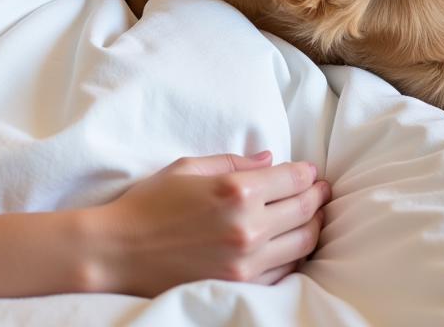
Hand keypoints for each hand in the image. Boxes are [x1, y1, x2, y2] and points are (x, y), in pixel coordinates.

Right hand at [84, 152, 330, 295]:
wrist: (121, 251)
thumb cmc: (150, 203)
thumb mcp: (188, 167)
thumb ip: (233, 162)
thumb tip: (268, 159)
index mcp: (235, 190)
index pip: (290, 179)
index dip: (306, 173)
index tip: (310, 171)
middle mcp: (248, 226)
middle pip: (303, 210)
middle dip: (317, 196)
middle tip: (322, 189)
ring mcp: (247, 260)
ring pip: (302, 243)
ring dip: (314, 225)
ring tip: (314, 214)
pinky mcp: (242, 284)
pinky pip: (285, 269)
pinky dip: (296, 253)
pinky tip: (293, 242)